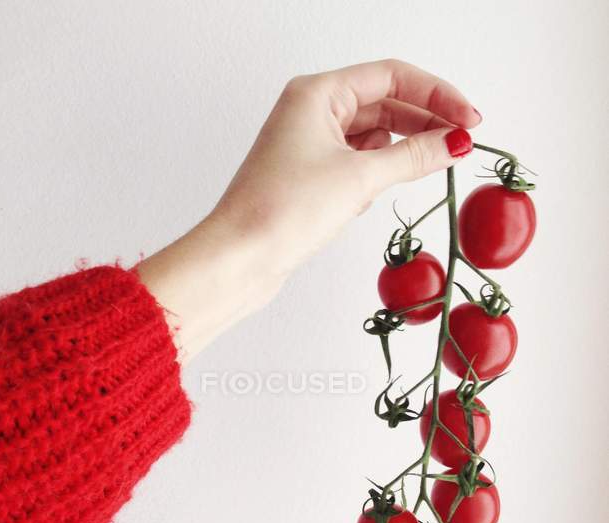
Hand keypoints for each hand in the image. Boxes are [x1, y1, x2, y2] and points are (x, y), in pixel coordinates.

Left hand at [138, 59, 480, 360]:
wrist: (240, 258)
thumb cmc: (283, 210)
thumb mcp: (360, 177)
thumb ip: (413, 156)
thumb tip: (454, 141)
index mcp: (317, 94)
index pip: (392, 77)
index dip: (436, 95)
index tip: (469, 119)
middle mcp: (310, 112)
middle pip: (384, 104)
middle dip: (422, 123)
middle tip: (460, 143)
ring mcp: (308, 145)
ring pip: (370, 137)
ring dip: (396, 154)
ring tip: (418, 171)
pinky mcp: (308, 176)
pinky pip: (355, 164)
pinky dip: (372, 176)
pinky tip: (370, 195)